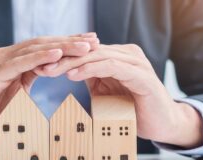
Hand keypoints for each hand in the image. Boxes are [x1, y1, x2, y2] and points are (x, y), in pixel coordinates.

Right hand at [0, 33, 99, 150]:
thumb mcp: (16, 92)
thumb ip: (29, 77)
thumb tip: (50, 68)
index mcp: (11, 60)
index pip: (43, 48)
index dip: (66, 44)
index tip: (88, 44)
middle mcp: (3, 57)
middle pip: (41, 44)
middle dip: (69, 42)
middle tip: (92, 40)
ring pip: (32, 50)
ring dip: (60, 47)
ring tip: (82, 46)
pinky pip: (18, 64)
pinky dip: (38, 58)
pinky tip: (56, 54)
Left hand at [38, 44, 202, 147]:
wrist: (161, 123)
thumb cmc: (132, 108)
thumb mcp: (106, 91)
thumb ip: (92, 78)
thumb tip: (68, 73)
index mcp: (117, 56)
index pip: (86, 52)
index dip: (63, 58)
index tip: (40, 66)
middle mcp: (126, 55)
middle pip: (88, 51)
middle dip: (62, 59)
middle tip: (41, 66)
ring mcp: (135, 63)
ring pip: (98, 56)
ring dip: (72, 63)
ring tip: (52, 70)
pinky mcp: (141, 75)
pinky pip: (112, 66)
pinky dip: (91, 69)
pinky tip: (73, 74)